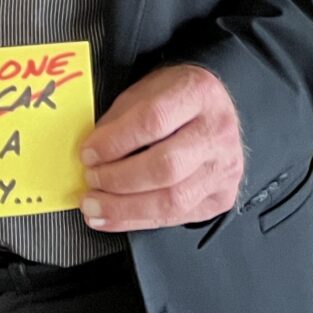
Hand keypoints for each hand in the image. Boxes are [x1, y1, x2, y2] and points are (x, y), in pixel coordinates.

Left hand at [78, 64, 243, 231]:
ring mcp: (225, 168)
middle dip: (118, 179)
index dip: (115, 141)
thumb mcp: (143, 92)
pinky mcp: (221, 197)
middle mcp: (218, 132)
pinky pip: (178, 217)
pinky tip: (114, 218)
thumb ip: (118, 121)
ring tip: (95, 206)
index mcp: (198, 93)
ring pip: (173, 200)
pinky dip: (139, 221)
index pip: (153, 121)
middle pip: (165, 166)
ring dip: (125, 208)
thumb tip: (90, 155)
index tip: (88, 153)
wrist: (210, 109)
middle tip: (91, 180)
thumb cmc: (173, 98)